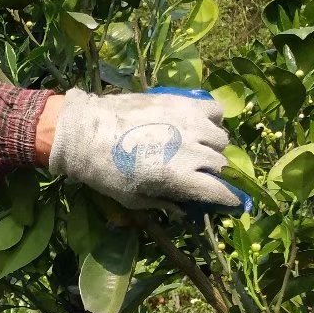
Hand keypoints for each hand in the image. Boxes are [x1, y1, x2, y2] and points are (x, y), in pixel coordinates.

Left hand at [46, 88, 243, 210]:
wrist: (85, 131)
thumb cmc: (105, 171)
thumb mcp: (132, 198)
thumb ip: (163, 203)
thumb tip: (184, 210)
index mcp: (181, 177)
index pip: (221, 190)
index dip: (227, 198)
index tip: (228, 200)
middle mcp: (193, 149)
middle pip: (221, 164)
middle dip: (214, 173)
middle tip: (199, 174)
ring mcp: (191, 123)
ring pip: (221, 138)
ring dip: (212, 147)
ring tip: (195, 148)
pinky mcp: (184, 102)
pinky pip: (215, 111)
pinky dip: (212, 119)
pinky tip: (196, 125)